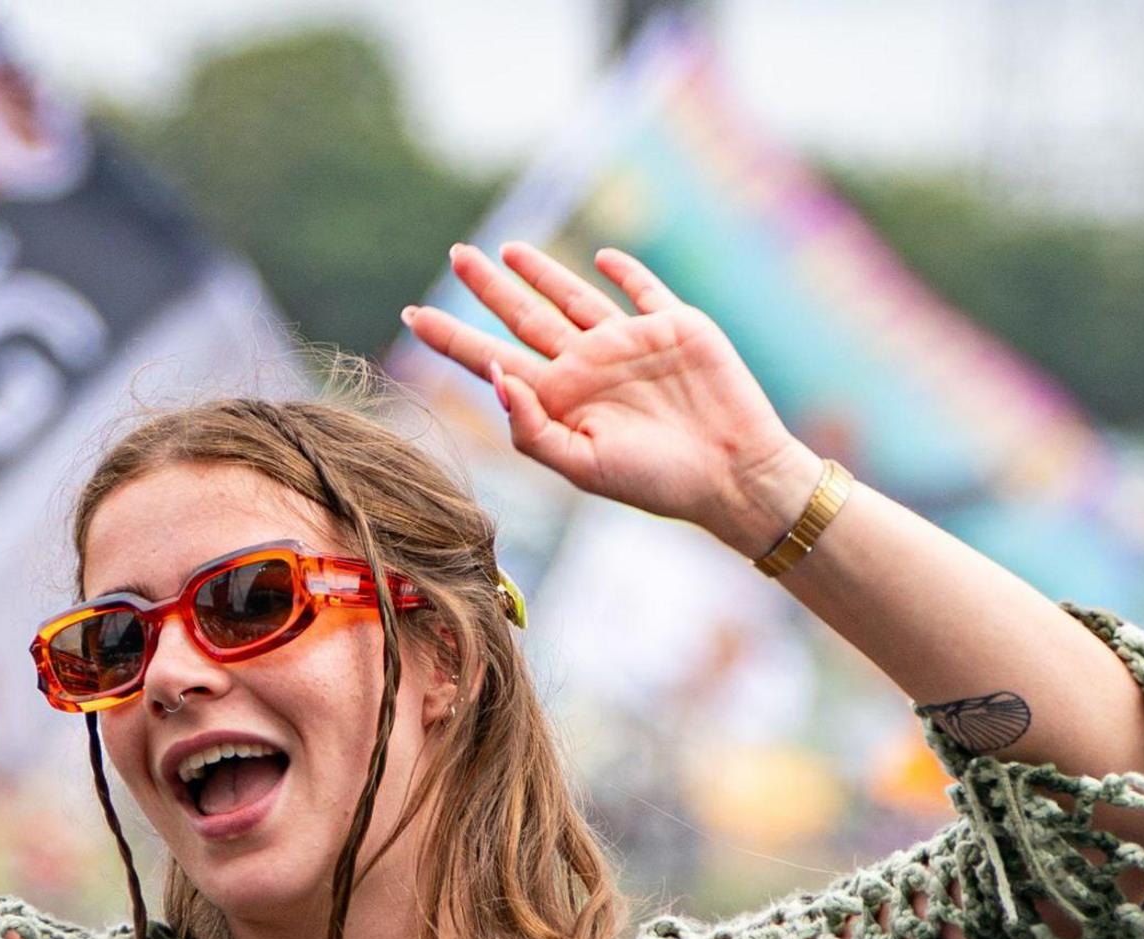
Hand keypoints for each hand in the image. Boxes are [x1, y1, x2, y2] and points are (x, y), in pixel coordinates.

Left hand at [401, 241, 816, 554]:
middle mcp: (587, 367)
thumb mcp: (583, 465)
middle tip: (455, 254)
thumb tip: (494, 374)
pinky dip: (623, 271)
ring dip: (541, 272)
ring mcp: (628, 344)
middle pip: (524, 317)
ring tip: (506, 250)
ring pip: (572, 296)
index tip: (410, 315)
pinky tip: (602, 257)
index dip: (450, 339)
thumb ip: (532, 426)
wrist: (733, 474)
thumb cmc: (657, 482)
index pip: (492, 360)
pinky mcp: (672, 326)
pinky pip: (642, 289)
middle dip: (487, 288)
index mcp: (561, 400)